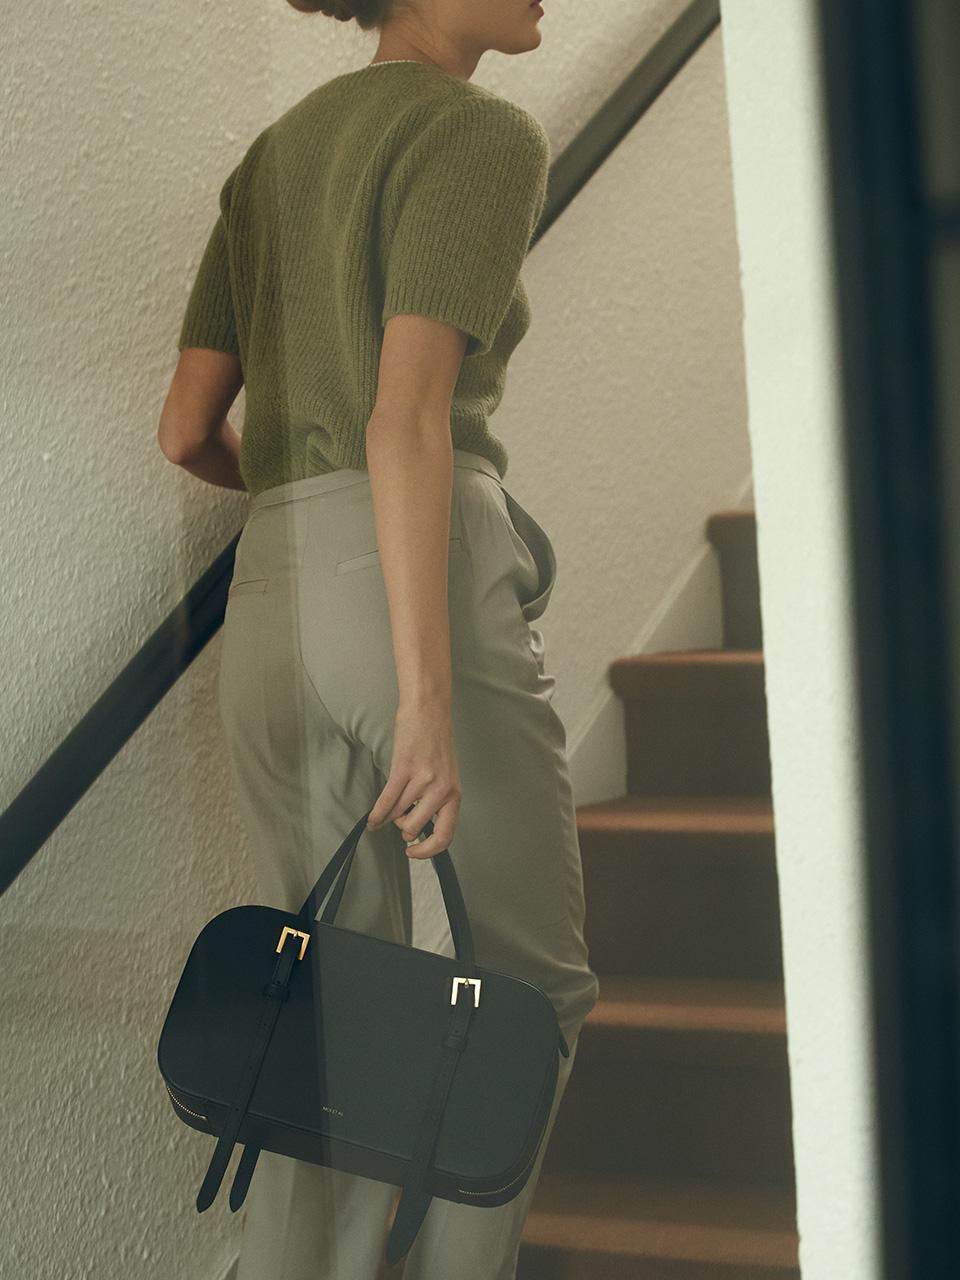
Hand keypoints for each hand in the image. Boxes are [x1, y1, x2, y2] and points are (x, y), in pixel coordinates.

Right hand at [365, 697, 461, 858]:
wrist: (429, 711)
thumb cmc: (436, 742)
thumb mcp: (446, 776)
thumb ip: (437, 801)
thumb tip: (416, 828)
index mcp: (454, 794)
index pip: (445, 835)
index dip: (428, 850)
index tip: (414, 852)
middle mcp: (441, 790)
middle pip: (415, 827)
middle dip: (403, 829)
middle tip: (399, 824)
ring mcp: (423, 779)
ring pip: (399, 813)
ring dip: (389, 816)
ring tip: (386, 813)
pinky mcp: (404, 768)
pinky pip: (387, 800)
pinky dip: (377, 813)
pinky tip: (372, 820)